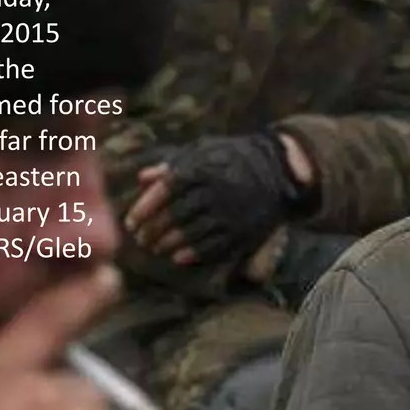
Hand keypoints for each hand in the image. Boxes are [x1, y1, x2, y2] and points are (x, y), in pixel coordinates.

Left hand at [124, 132, 307, 266]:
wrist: (278, 169)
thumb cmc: (232, 158)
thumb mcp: (204, 152)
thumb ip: (173, 166)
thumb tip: (142, 179)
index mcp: (205, 168)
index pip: (167, 189)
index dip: (145, 208)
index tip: (130, 221)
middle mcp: (219, 191)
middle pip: (177, 214)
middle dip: (153, 229)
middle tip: (140, 238)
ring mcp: (233, 212)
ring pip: (193, 233)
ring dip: (169, 244)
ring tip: (155, 248)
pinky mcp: (245, 230)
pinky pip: (215, 246)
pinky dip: (193, 254)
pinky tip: (177, 257)